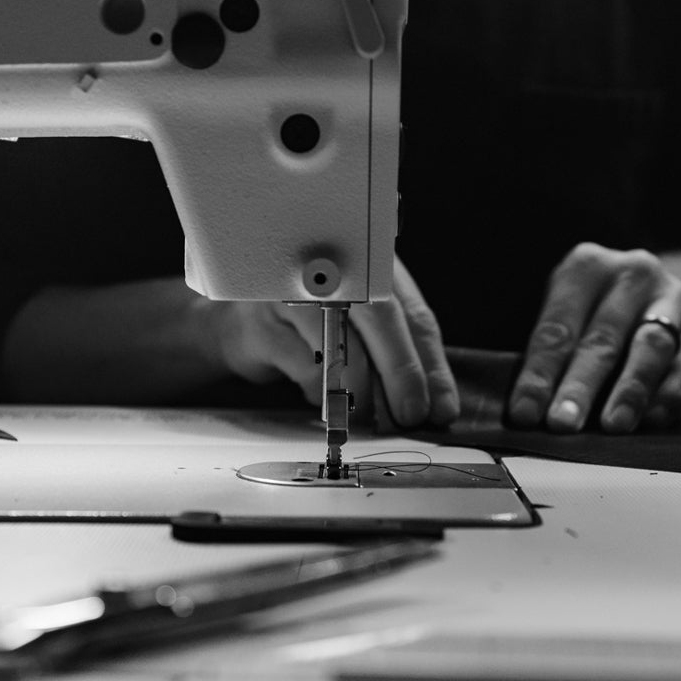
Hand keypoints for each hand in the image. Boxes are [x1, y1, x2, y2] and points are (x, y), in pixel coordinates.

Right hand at [218, 256, 459, 427]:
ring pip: (343, 349)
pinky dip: (322, 391)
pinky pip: (307, 369)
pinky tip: (320, 391)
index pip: (412, 312)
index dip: (429, 364)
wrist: (239, 324)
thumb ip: (402, 359)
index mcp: (366, 266)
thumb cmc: (313, 327)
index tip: (440, 406)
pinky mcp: (262, 325)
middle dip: (402, 374)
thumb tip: (439, 406)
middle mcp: (331, 270)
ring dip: (362, 394)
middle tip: (411, 415)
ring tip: (366, 414)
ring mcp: (292, 293)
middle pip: (381, 317)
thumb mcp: (363, 334)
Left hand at [507, 243, 680, 433]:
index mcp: (585, 267)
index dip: (539, 373)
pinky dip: (669, 396)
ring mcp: (670, 299)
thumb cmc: (590, 309)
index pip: (557, 326)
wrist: (653, 290)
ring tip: (613, 425)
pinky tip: (652, 420)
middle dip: (580, 386)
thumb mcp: (563, 308)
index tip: (524, 414)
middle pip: (602, 338)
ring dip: (630, 391)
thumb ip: (548, 349)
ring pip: (650, 348)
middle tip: (563, 424)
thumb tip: (528, 407)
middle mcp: (631, 275)